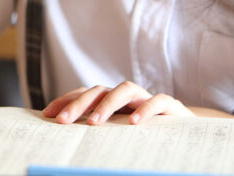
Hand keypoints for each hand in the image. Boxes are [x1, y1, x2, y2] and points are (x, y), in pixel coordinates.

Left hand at [42, 81, 193, 125]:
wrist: (187, 132)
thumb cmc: (147, 134)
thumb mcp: (119, 133)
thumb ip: (99, 133)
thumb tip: (69, 143)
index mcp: (111, 100)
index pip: (84, 94)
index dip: (65, 101)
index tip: (46, 114)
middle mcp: (126, 95)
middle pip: (98, 90)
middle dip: (78, 104)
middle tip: (62, 121)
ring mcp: (146, 98)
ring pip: (125, 89)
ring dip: (107, 104)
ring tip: (94, 122)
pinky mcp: (169, 106)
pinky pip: (158, 101)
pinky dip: (145, 109)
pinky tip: (133, 123)